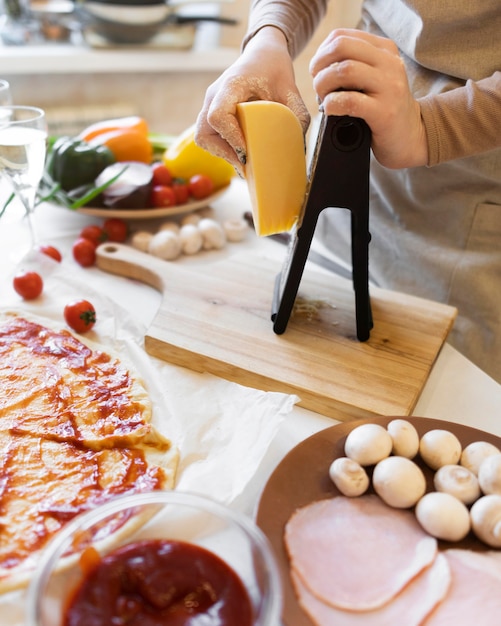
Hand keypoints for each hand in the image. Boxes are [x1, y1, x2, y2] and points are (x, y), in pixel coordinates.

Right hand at [195, 27, 309, 175]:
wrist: (263, 54)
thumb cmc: (275, 69)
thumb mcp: (291, 90)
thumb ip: (297, 116)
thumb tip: (299, 149)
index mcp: (231, 85)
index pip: (218, 115)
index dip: (231, 138)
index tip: (247, 151)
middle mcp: (214, 95)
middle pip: (204, 133)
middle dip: (224, 153)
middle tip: (247, 162)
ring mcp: (210, 105)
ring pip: (204, 138)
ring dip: (223, 153)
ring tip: (246, 159)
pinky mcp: (212, 113)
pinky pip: (210, 137)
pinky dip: (224, 148)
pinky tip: (243, 151)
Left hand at [310, 29, 427, 167]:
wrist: (410, 136)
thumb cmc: (383, 108)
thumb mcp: (373, 78)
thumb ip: (353, 65)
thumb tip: (318, 67)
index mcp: (384, 50)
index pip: (342, 36)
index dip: (321, 53)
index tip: (317, 73)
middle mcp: (389, 63)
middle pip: (342, 47)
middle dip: (319, 66)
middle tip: (317, 86)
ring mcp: (389, 87)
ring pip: (345, 70)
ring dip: (324, 85)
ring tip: (323, 100)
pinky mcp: (384, 112)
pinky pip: (350, 101)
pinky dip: (332, 104)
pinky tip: (330, 110)